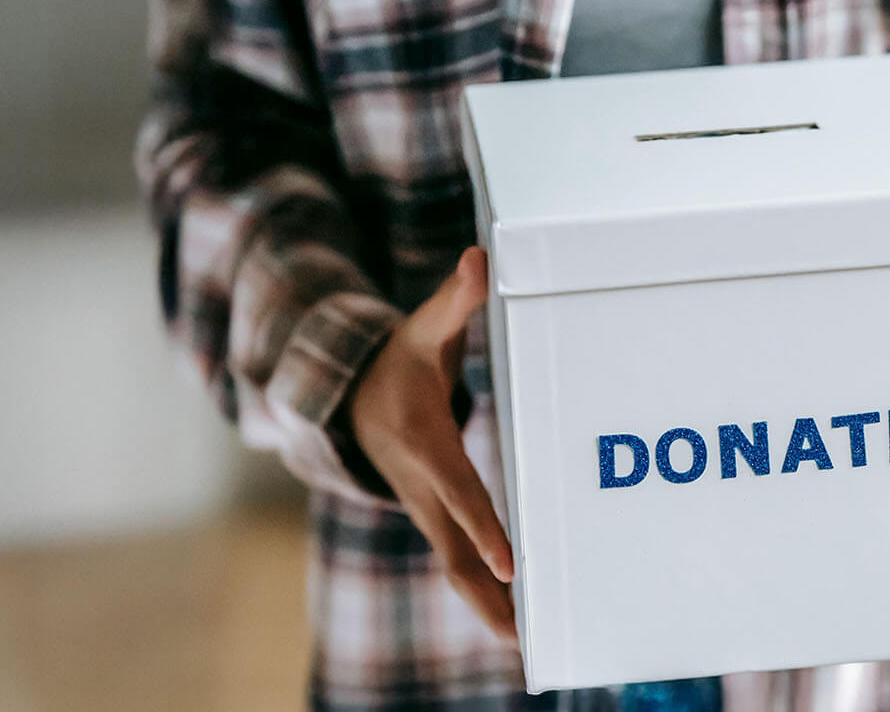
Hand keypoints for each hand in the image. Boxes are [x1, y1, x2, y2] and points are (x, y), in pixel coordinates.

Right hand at [349, 246, 516, 643]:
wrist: (345, 397)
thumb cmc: (395, 361)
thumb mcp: (424, 328)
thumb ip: (456, 299)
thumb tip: (480, 258)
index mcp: (425, 447)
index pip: (461, 493)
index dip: (486, 527)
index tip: (513, 565)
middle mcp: (423, 489)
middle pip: (457, 551)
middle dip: (488, 595)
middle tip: (525, 637)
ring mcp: (424, 510)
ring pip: (456, 567)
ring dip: (488, 608)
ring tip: (528, 647)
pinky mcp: (432, 519)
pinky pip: (459, 562)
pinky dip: (484, 596)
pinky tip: (516, 625)